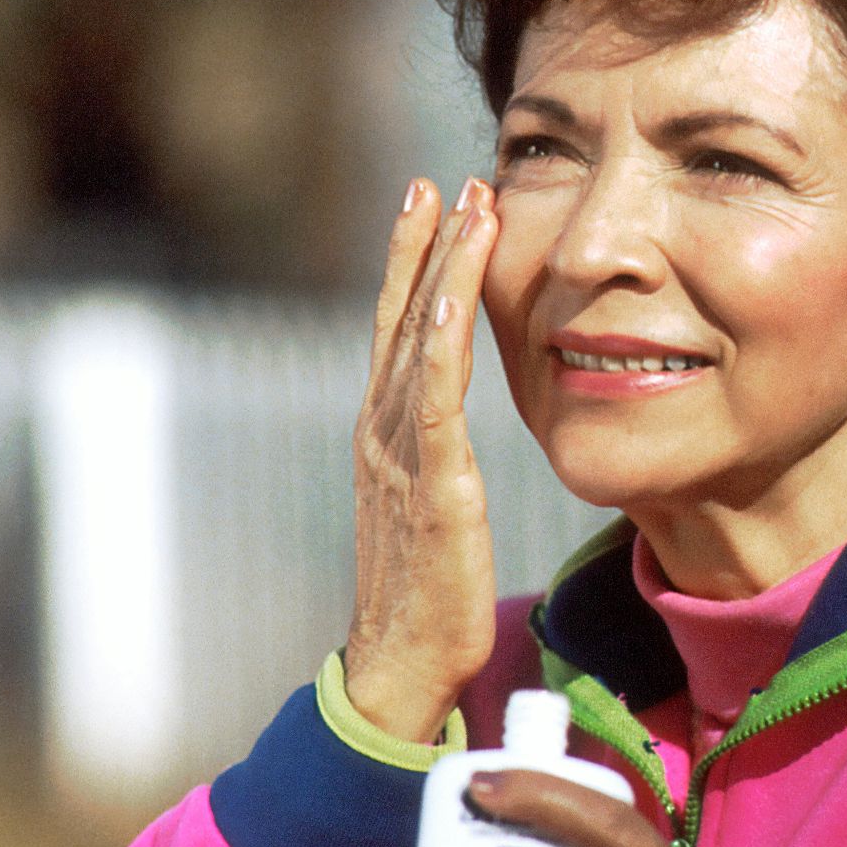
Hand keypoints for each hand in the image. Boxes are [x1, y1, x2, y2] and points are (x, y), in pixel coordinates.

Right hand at [344, 178, 501, 741]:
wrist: (400, 666)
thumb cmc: (425, 596)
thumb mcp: (433, 509)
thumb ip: (438, 462)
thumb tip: (454, 436)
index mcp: (386, 436)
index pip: (398, 333)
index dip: (413, 266)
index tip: (432, 206)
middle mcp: (383, 432)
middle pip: (400, 319)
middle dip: (422, 247)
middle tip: (443, 179)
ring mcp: (400, 455)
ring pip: (417, 340)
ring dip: (441, 269)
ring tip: (464, 206)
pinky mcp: (432, 485)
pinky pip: (433, 398)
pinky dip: (440, 340)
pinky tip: (455, 294)